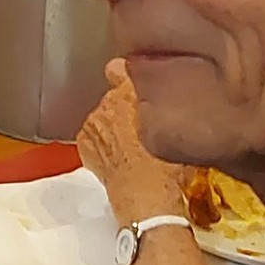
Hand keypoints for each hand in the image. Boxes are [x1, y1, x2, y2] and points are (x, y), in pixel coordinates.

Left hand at [77, 63, 189, 227]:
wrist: (147, 196)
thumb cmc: (171, 167)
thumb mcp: (181, 131)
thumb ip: (172, 110)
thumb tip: (178, 106)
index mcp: (135, 90)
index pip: (119, 68)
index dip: (125, 75)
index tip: (132, 84)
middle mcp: (110, 100)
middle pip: (113, 96)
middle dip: (124, 108)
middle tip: (141, 129)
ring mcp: (94, 122)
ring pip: (102, 117)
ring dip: (112, 127)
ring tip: (131, 148)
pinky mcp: (84, 143)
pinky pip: (92, 137)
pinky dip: (101, 144)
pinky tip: (118, 158)